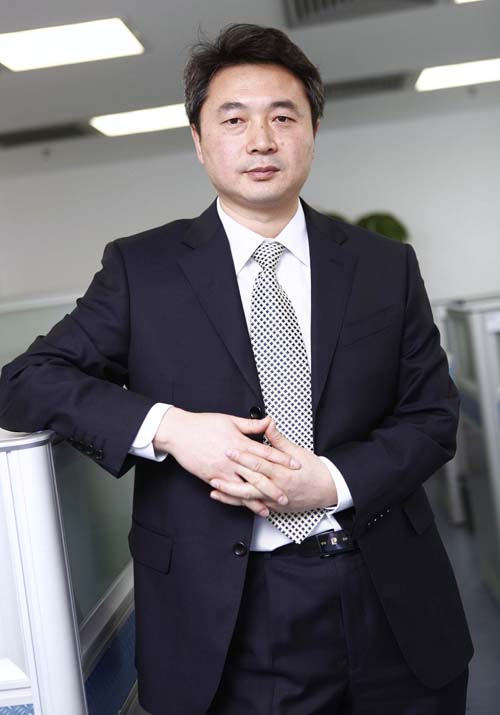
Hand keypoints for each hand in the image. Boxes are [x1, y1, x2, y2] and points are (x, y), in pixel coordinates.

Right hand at [153, 408, 299, 515]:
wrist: (179, 433)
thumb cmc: (203, 424)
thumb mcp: (230, 420)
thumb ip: (251, 425)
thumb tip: (268, 421)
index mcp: (239, 442)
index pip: (265, 452)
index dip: (282, 459)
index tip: (295, 465)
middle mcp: (232, 458)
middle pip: (257, 475)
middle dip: (274, 486)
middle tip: (287, 494)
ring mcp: (222, 470)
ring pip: (244, 488)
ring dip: (258, 499)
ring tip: (270, 507)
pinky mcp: (212, 477)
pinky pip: (228, 492)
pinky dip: (239, 501)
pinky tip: (247, 506)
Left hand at [210, 420, 337, 512]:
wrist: (326, 490)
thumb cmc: (312, 470)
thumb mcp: (296, 450)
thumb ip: (277, 438)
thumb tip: (268, 422)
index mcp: (282, 471)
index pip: (259, 463)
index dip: (243, 456)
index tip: (229, 449)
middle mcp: (277, 487)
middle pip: (250, 481)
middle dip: (231, 474)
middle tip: (215, 466)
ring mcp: (273, 499)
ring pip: (247, 497)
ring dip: (229, 492)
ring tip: (213, 485)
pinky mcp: (271, 506)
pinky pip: (250, 505)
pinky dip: (236, 502)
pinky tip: (223, 497)